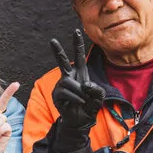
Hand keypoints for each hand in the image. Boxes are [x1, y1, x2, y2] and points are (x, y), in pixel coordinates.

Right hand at [48, 29, 106, 144]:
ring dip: (79, 92)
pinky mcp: (57, 95)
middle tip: (52, 40)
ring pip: (69, 82)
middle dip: (58, 51)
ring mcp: (61, 85)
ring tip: (84, 100)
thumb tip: (84, 85)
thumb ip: (96, 88)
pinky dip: (75, 97)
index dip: (78, 44)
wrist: (82, 120)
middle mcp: (69, 77)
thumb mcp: (99, 96)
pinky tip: (79, 102)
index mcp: (80, 74)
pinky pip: (65, 92)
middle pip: (62, 61)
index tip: (77, 31)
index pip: (79, 56)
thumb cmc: (90, 106)